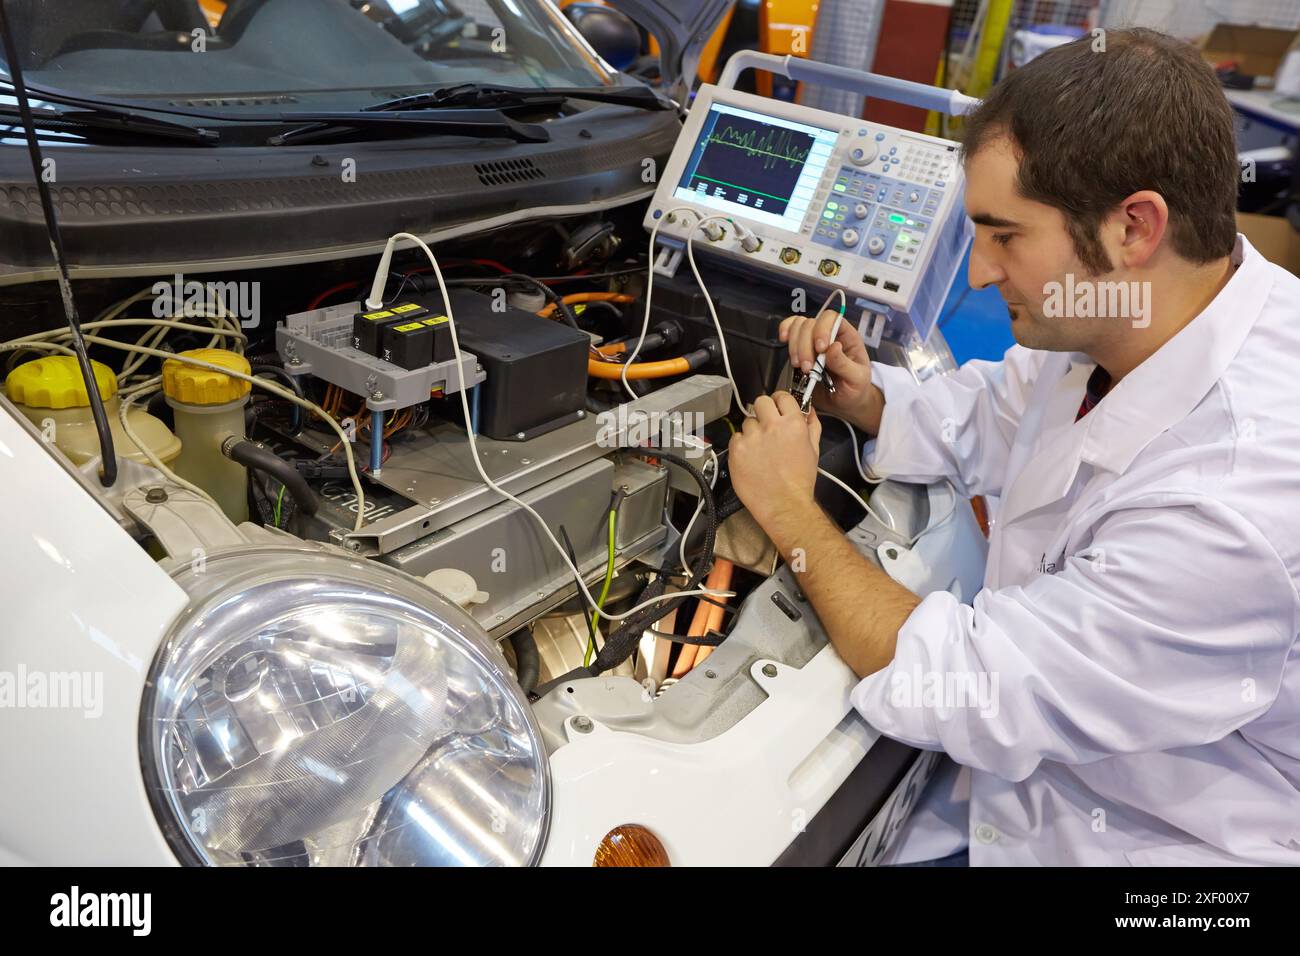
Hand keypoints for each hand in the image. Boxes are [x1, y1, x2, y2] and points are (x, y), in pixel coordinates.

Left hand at [728, 392, 822, 531]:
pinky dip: (741, 445)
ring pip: (747, 422)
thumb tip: (808, 409)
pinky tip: (750, 459)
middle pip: (760, 402)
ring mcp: (752, 437)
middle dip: (763, 411)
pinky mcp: (736, 450)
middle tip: (766, 425)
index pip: (782, 396)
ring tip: (760, 450)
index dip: (779, 401)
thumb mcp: (814, 449)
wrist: (784, 504)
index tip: (777, 408)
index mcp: (793, 423)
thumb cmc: (800, 480)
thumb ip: (811, 425)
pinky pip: (735, 437)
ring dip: (752, 432)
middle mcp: (771, 426)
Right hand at [779, 309, 884, 433]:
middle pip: (810, 324)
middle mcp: (828, 334)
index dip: (822, 329)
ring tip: (799, 367)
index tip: (820, 349)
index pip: (832, 319)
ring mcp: (812, 341)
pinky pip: (789, 332)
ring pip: (797, 327)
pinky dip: (784, 332)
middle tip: (807, 368)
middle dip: (805, 346)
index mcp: (846, 336)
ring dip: (794, 346)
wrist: (844, 403)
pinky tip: (783, 340)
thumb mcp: (857, 379)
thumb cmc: (855, 388)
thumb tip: (833, 347)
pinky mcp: (800, 350)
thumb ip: (844, 364)